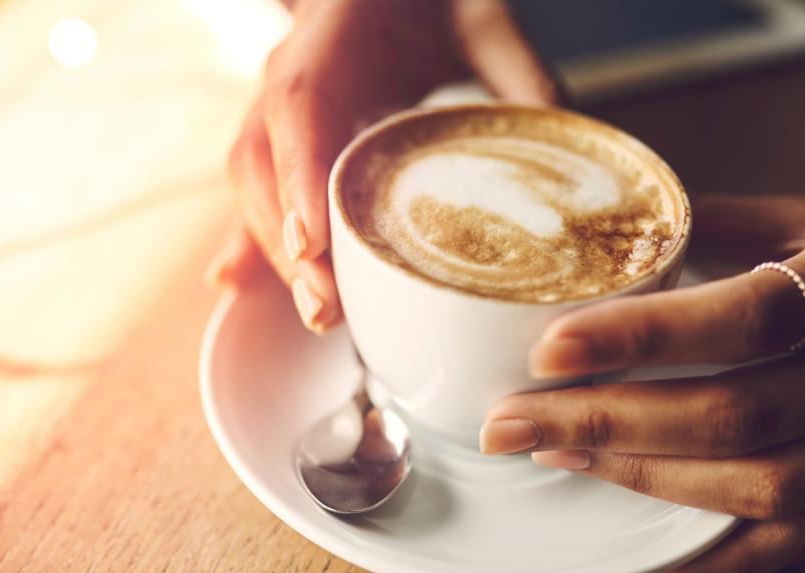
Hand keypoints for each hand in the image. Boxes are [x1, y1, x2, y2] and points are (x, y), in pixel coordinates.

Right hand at [206, 0, 558, 332]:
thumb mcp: (484, 21)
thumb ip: (518, 75)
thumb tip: (562, 157)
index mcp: (333, 31)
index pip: (300, 102)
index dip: (298, 173)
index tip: (312, 242)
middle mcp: (290, 69)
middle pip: (263, 158)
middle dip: (286, 240)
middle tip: (324, 308)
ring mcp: (277, 103)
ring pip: (253, 180)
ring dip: (275, 251)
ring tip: (316, 312)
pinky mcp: (283, 135)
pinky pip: (258, 188)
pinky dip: (253, 237)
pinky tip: (242, 284)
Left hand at [479, 194, 804, 572]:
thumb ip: (722, 221)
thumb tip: (607, 227)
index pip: (748, 314)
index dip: (644, 336)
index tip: (550, 349)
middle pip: (736, 412)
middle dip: (605, 420)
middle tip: (510, 421)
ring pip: (762, 483)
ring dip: (646, 478)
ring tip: (558, 453)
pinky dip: (735, 567)